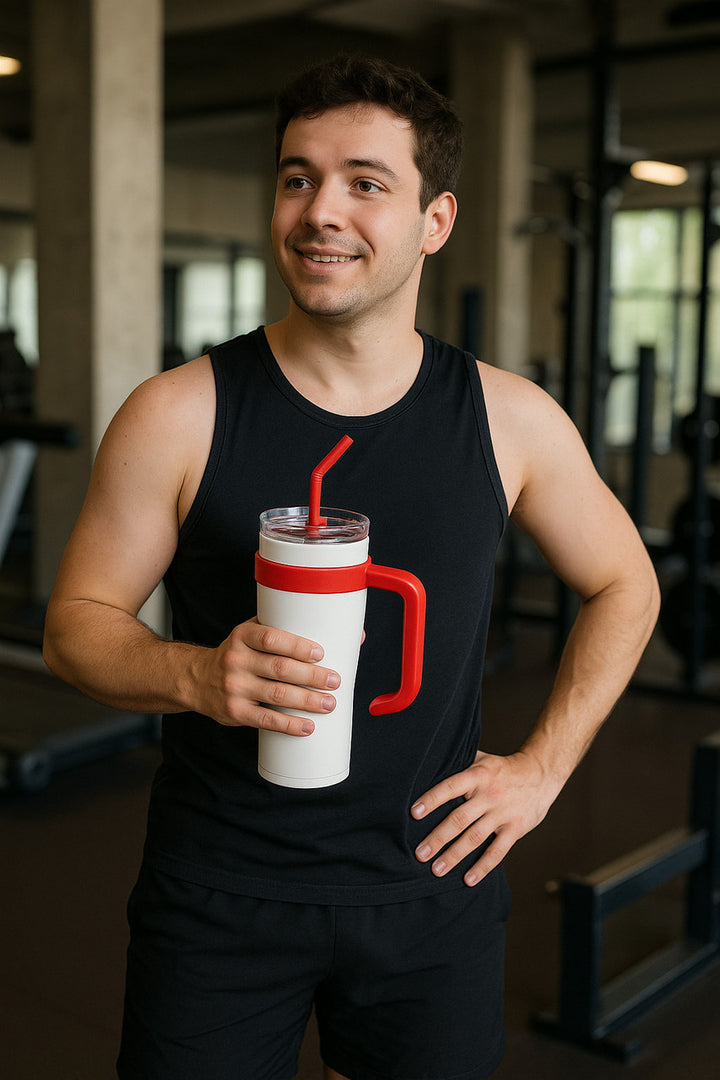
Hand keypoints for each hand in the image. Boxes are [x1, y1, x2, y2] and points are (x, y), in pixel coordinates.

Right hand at [195, 617, 340, 735]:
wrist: (197, 678)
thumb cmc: (240, 653)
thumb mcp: (253, 633)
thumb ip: (291, 630)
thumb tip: (353, 634)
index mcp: (243, 635)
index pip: (272, 638)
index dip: (297, 646)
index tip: (321, 653)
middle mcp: (236, 659)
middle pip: (280, 668)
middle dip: (311, 676)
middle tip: (334, 681)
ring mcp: (234, 687)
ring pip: (276, 695)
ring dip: (306, 701)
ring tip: (329, 703)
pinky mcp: (234, 711)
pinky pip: (265, 720)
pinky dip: (288, 725)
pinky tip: (307, 727)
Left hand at [411, 750, 561, 885]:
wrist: (540, 774)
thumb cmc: (501, 769)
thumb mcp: (481, 759)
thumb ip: (458, 763)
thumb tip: (427, 765)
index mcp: (478, 775)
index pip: (451, 787)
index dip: (432, 799)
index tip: (414, 813)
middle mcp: (489, 794)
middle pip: (459, 818)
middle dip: (438, 838)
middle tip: (419, 854)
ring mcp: (503, 813)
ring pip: (475, 837)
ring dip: (455, 855)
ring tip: (437, 870)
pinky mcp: (515, 828)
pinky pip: (498, 851)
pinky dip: (483, 866)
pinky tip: (468, 880)